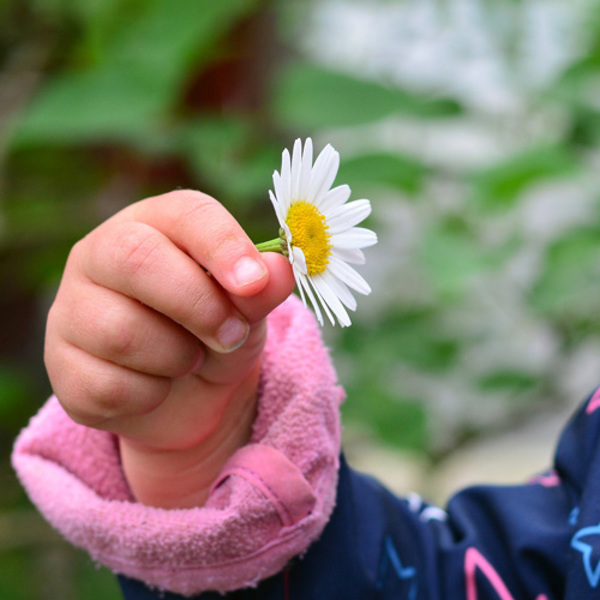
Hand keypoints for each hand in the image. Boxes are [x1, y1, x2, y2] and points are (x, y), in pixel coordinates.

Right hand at [44, 189, 294, 507]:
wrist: (186, 394)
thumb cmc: (215, 332)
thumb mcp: (247, 310)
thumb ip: (262, 289)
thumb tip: (280, 269)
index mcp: (154, 225)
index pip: (185, 213)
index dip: (223, 244)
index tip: (255, 283)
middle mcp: (101, 254)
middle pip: (136, 259)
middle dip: (199, 306)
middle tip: (231, 335)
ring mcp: (72, 309)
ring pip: (122, 332)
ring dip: (178, 358)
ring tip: (189, 359)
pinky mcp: (61, 365)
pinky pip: (109, 386)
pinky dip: (152, 395)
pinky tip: (157, 386)